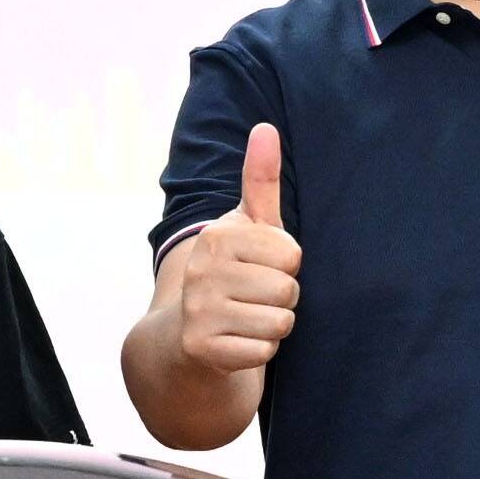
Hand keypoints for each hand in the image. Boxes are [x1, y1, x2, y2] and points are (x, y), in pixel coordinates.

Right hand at [156, 123, 307, 376]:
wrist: (188, 334)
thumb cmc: (232, 271)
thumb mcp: (247, 226)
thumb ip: (260, 180)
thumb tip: (266, 127)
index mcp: (217, 236)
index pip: (292, 254)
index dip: (286, 266)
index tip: (262, 267)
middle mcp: (201, 270)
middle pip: (288, 290)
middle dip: (282, 297)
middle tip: (254, 296)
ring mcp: (198, 310)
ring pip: (279, 323)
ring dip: (273, 325)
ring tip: (248, 316)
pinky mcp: (202, 347)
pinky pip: (263, 352)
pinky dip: (259, 351)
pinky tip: (238, 340)